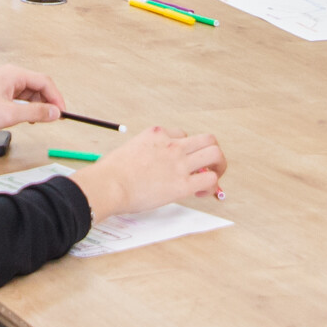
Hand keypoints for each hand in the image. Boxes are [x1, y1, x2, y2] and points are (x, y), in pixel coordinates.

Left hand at [0, 64, 66, 140]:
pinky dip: (28, 110)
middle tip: (55, 118)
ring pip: (31, 95)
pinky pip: (22, 101)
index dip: (56, 97)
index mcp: (14, 74)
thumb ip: (36, 113)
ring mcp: (5, 87)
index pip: (44, 81)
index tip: (62, 112)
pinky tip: (28, 120)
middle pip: (39, 87)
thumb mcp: (10, 114)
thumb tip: (55, 112)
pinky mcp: (0, 98)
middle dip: (49, 102)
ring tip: (41, 121)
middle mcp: (10, 78)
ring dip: (38, 107)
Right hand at [76, 126, 225, 221]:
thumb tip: (147, 165)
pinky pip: (210, 179)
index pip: (183, 134)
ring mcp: (179, 163)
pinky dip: (211, 186)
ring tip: (212, 177)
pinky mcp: (182, 184)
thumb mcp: (128, 150)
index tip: (181, 161)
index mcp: (157, 134)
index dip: (186, 149)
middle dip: (212, 152)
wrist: (108, 185)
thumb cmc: (110, 172)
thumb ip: (143, 153)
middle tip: (208, 166)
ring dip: (218, 166)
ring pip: (215, 154)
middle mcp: (172, 144)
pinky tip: (199, 193)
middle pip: (207, 139)